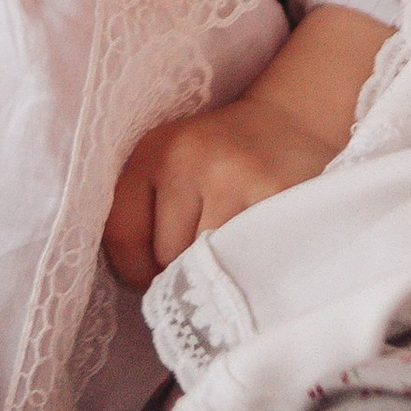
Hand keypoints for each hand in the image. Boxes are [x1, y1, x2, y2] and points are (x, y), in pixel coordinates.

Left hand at [104, 91, 339, 287]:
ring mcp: (231, 175)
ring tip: (234, 251)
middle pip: (166, 257)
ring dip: (220, 272)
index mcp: (153, 152)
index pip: (121, 236)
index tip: (154, 275)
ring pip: (208, 264)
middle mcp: (186, 158)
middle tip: (206, 255)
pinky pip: (249, 261)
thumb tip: (140, 289)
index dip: (134, 271)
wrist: (289, 121)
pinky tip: (259, 250)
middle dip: (183, 269)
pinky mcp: (273, 192)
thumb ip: (144, 215)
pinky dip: (253, 268)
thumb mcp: (171, 165)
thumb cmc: (221, 157)